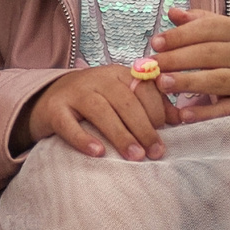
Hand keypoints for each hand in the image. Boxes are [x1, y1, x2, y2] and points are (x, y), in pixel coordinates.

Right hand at [23, 64, 172, 160]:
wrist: (48, 98)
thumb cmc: (94, 101)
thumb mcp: (122, 96)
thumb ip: (151, 104)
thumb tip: (181, 119)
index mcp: (117, 73)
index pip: (143, 88)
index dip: (157, 110)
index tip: (165, 134)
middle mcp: (96, 78)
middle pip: (124, 100)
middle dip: (144, 127)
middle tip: (155, 152)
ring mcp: (74, 92)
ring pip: (100, 111)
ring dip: (120, 135)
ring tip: (136, 156)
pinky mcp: (54, 109)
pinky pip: (68, 124)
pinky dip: (83, 138)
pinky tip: (98, 152)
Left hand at [151, 8, 229, 121]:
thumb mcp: (228, 28)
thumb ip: (198, 20)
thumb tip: (171, 12)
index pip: (207, 29)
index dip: (180, 35)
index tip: (155, 43)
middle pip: (208, 54)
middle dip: (177, 59)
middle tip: (151, 65)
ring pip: (217, 80)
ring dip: (187, 81)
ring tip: (161, 83)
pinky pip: (228, 108)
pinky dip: (207, 113)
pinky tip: (184, 114)